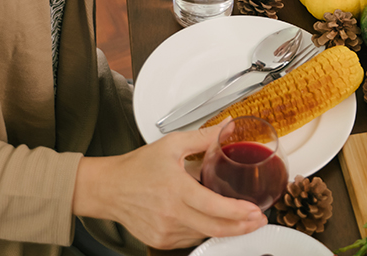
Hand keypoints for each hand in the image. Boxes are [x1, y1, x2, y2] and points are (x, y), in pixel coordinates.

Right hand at [72, 126, 266, 248]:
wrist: (107, 189)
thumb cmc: (136, 167)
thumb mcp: (171, 144)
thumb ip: (204, 137)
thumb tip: (229, 126)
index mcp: (175, 190)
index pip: (214, 207)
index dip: (238, 213)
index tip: (255, 211)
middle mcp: (171, 214)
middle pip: (215, 228)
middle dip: (242, 227)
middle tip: (258, 220)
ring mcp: (165, 231)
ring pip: (204, 234)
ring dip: (225, 229)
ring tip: (240, 218)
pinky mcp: (161, 240)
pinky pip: (190, 238)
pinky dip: (205, 230)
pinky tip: (213, 220)